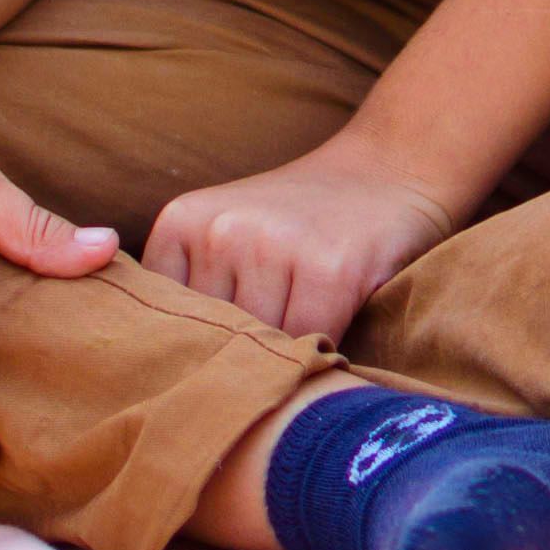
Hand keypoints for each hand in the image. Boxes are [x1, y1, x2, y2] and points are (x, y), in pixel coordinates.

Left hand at [145, 132, 464, 342]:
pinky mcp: (332, 270)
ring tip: (297, 347)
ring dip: (279, 363)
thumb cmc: (304, 218)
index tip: (212, 357)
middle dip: (233, 361)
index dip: (189, 349)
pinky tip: (330, 340)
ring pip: (257, 351)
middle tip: (259, 362)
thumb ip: (197, 291)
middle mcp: (222, 230)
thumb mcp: (232, 232)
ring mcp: (275, 248)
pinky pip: (309, 347)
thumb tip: (158, 383)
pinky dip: (319, 358)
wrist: (391, 166)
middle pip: (209, 341)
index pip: (161, 324)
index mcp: (182, 221)